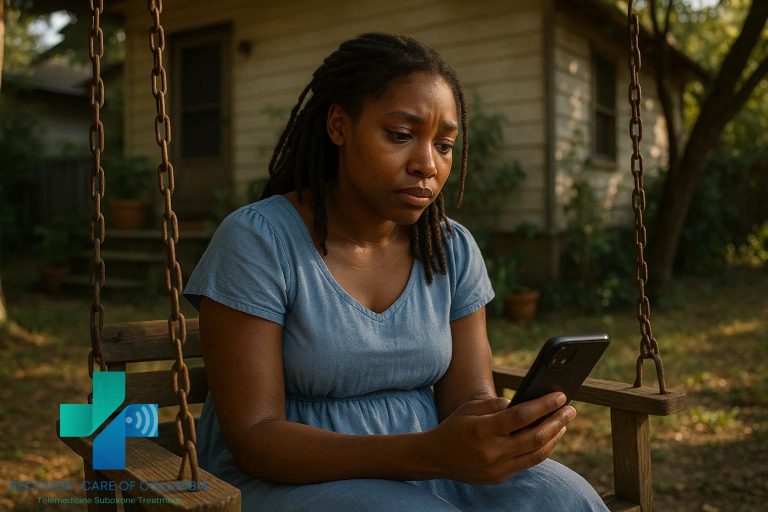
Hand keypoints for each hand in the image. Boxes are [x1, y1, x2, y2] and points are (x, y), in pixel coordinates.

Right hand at [426, 392, 575, 484]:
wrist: (435, 457)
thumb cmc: (454, 426)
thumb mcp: (471, 408)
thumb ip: (496, 403)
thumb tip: (524, 403)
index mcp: (484, 429)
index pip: (522, 416)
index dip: (544, 405)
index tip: (561, 396)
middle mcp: (492, 451)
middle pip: (535, 437)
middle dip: (557, 422)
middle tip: (571, 410)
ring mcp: (496, 468)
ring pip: (536, 455)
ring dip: (554, 438)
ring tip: (563, 424)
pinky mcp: (499, 478)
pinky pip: (526, 464)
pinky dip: (539, 450)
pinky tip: (547, 438)